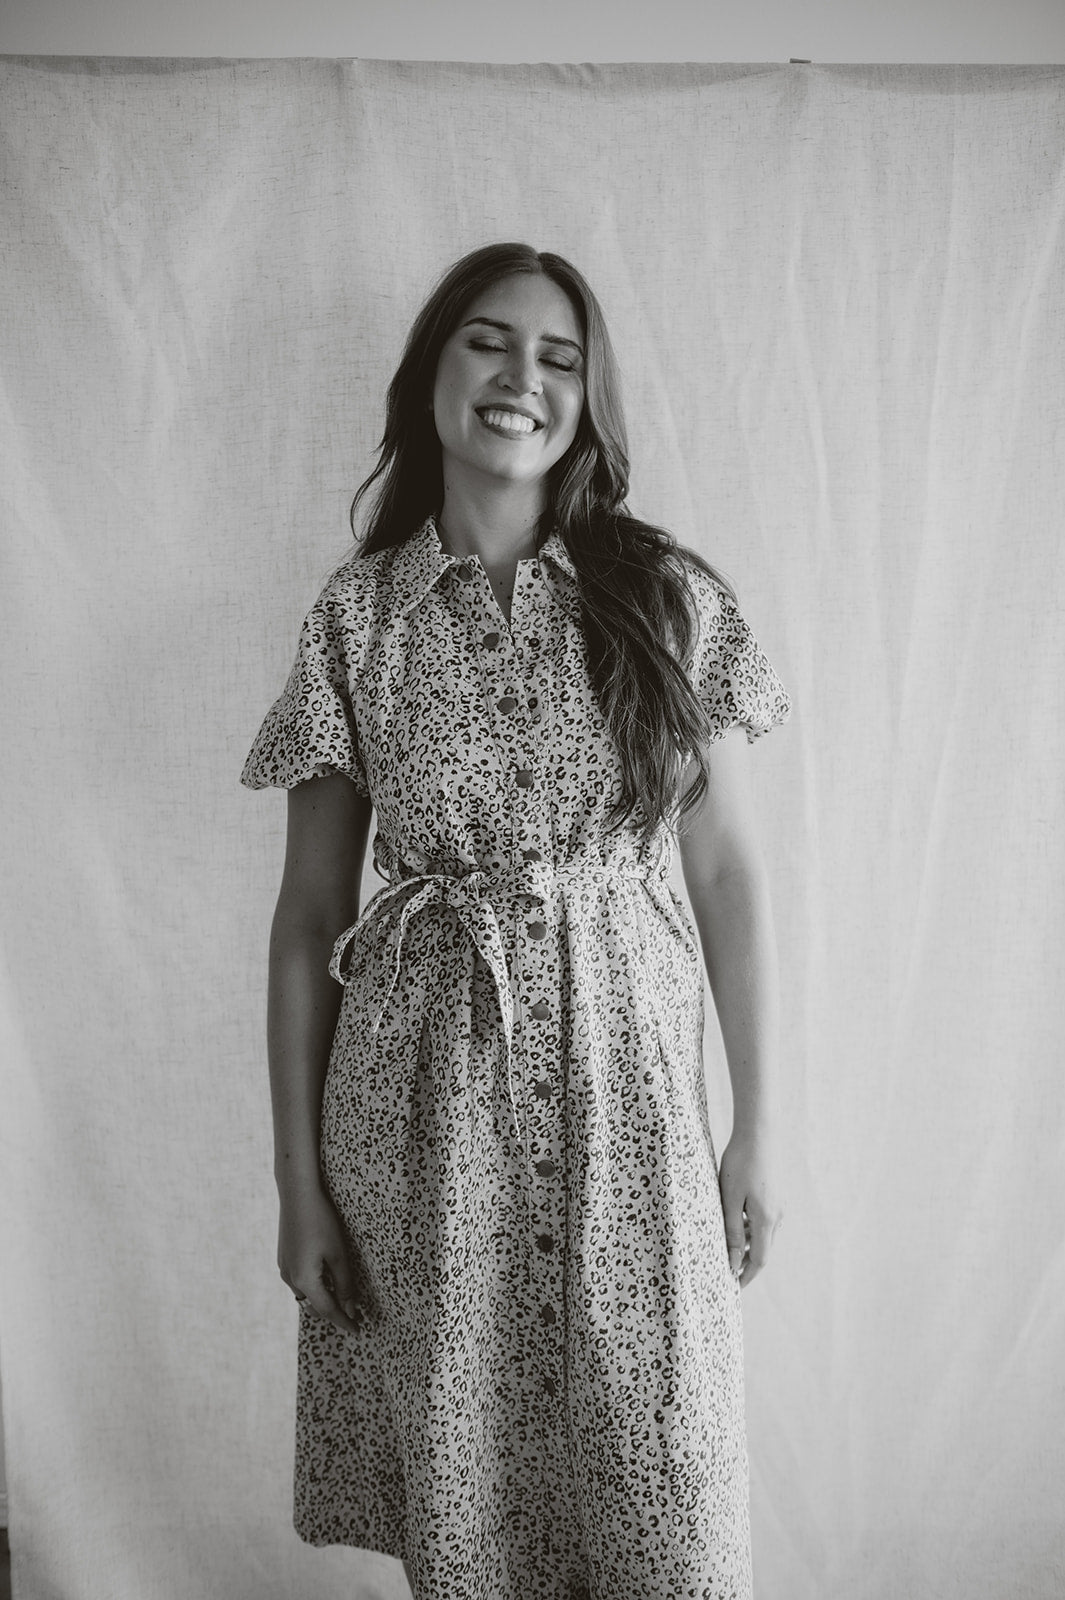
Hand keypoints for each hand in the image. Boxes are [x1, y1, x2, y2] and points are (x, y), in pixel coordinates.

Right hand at [277, 1184, 373, 1334]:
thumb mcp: (339, 1254)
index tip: (359, 1331)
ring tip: (343, 1299)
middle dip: (334, 1313)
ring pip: (306, 1295)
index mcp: (304, 1280)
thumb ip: (344, 1284)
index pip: (328, 1310)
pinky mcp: (284, 1258)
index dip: (345, 1322)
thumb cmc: (321, 1221)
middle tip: (355, 1316)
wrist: (297, 1194)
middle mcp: (290, 1278)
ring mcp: (284, 1268)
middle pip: (314, 1307)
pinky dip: (314, 1287)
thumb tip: (350, 1309)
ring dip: (323, 1300)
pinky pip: (300, 1281)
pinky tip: (326, 1280)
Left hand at [718, 1128, 783, 1287]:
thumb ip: (731, 1232)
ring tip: (724, 1247)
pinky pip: (763, 1221)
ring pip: (762, 1235)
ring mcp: (778, 1205)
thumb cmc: (739, 1164)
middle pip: (762, 1250)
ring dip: (746, 1245)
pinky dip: (749, 1229)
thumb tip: (732, 1262)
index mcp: (766, 1220)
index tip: (732, 1287)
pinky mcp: (774, 1196)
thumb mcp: (729, 1199)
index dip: (746, 1276)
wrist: (759, 1133)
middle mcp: (777, 1216)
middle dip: (745, 1263)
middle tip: (725, 1272)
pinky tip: (733, 1221)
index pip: (759, 1260)